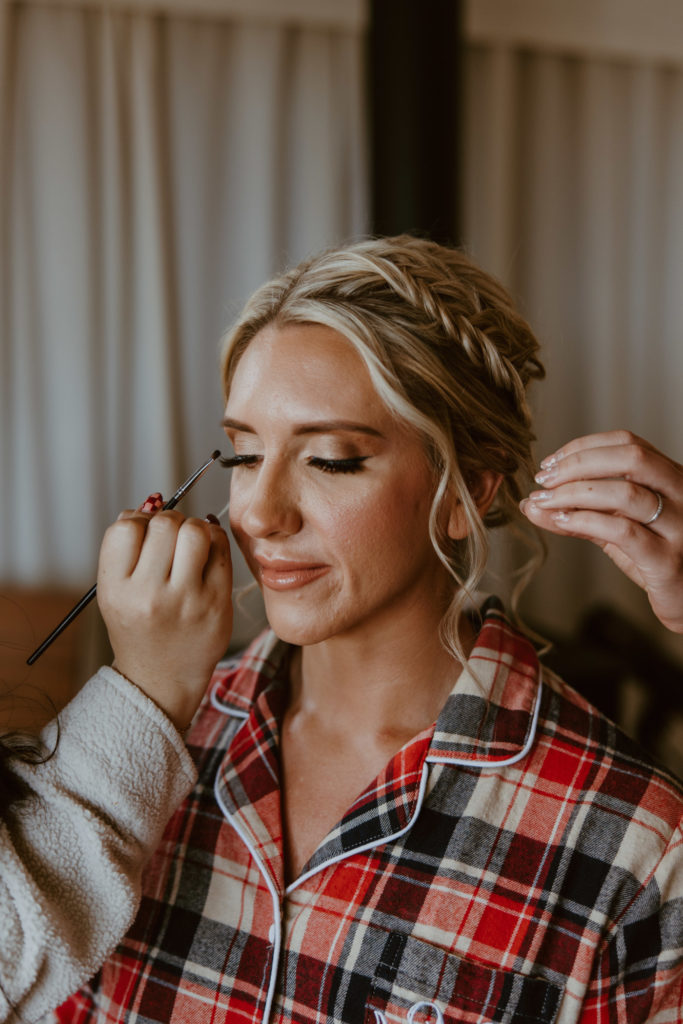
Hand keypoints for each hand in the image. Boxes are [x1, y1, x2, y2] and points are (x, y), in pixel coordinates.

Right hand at [97, 504, 232, 729]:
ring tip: (190, 545)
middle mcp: (149, 595)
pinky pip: (220, 548)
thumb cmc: (139, 627)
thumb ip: (129, 550)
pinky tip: (207, 552)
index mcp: (116, 590)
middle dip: (169, 521)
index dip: (138, 521)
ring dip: (193, 528)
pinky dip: (215, 540)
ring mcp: (186, 600)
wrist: (161, 680)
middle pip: (164, 524)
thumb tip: (152, 503)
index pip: (126, 527)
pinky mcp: (216, 602)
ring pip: (195, 530)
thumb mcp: (116, 593)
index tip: (146, 534)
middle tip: (172, 537)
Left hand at [520, 430, 682, 633]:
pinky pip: (625, 532)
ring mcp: (680, 527)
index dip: (584, 447)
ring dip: (574, 493)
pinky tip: (562, 522)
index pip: (628, 442)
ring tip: (544, 501)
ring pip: (626, 494)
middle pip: (631, 458)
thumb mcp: (615, 530)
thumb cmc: (654, 559)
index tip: (550, 463)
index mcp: (672, 478)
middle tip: (544, 480)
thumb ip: (579, 513)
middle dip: (579, 464)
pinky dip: (587, 522)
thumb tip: (530, 502)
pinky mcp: (668, 560)